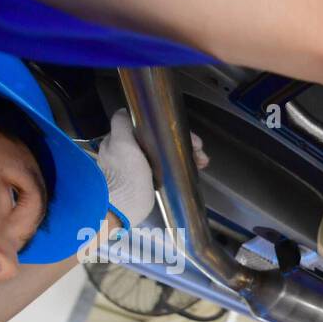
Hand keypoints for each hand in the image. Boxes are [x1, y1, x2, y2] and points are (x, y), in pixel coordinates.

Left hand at [96, 110, 208, 228]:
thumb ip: (121, 125)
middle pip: (160, 140)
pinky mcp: (148, 182)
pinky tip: (193, 170)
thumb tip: (124, 110)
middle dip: (182, 144)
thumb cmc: (124, 179)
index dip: (169, 128)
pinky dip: (180, 168)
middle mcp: (130, 152)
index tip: (183, 135)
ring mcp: (140, 167)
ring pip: (166, 154)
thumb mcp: (122, 145)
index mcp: (124, 141)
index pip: (150, 127)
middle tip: (199, 152)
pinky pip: (167, 169)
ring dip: (185, 156)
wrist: (122, 211)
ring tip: (201, 162)